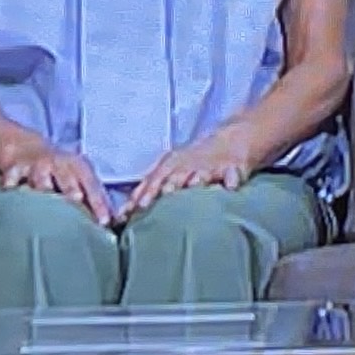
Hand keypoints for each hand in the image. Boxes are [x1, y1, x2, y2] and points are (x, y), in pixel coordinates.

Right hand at [0, 143, 113, 224]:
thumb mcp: (79, 177)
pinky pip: (12, 176)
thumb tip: (112, 223)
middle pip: (67, 178)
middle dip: (71, 189)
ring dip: (42, 186)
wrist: (28, 148)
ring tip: (43, 198)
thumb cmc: (60, 171)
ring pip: (40, 176)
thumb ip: (93, 198)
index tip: (104, 221)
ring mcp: (37, 165)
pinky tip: (9, 189)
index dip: (99, 203)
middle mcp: (59, 164)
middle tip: (76, 200)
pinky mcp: (15, 167)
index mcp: (79, 168)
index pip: (92, 186)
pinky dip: (11, 182)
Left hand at [127, 134, 254, 211]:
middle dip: (167, 188)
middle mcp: (188, 166)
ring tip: (193, 186)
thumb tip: (121, 215)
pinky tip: (230, 187)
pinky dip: (231, 180)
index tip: (130, 212)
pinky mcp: (234, 168)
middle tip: (159, 199)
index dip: (142, 195)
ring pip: (202, 175)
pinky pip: (232, 175)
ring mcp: (211, 166)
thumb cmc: (194, 161)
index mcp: (170, 166)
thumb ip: (147, 190)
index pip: (153, 181)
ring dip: (197, 181)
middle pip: (175, 178)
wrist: (233, 139)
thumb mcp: (169, 169)